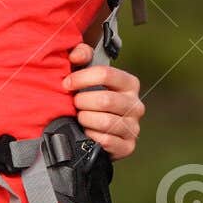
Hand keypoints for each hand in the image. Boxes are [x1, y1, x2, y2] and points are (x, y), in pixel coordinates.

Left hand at [64, 43, 143, 158]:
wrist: (97, 130)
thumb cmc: (91, 98)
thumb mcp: (86, 75)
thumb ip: (81, 56)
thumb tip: (75, 55)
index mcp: (130, 83)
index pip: (106, 74)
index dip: (81, 78)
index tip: (67, 83)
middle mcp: (136, 105)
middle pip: (105, 100)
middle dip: (82, 102)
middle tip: (74, 104)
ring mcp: (133, 127)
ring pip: (106, 122)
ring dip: (86, 119)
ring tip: (80, 117)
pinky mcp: (128, 146)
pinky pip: (107, 141)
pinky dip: (91, 136)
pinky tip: (86, 132)